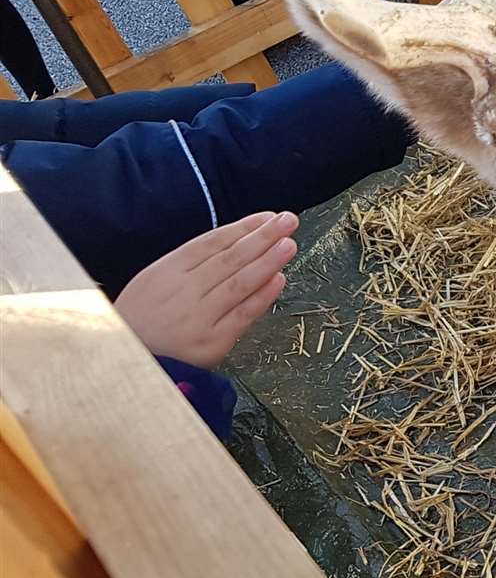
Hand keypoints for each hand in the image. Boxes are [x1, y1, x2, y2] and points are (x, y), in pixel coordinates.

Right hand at [113, 211, 296, 368]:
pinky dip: (262, 296)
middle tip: (287, 221)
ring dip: (268, 261)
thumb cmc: (140, 320)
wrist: (124, 359)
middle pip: (229, 258)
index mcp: (166, 271)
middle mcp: (183, 290)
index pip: (211, 243)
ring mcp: (199, 317)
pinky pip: (242, 314)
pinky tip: (279, 279)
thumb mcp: (152, 282)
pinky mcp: (212, 342)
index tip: (267, 217)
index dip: (242, 228)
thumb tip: (233, 245)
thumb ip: (188, 266)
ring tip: (289, 244)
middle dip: (262, 237)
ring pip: (239, 283)